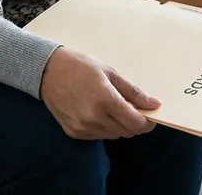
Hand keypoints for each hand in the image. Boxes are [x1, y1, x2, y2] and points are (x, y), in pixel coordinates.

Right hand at [40, 47, 159, 139]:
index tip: (149, 115)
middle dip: (133, 122)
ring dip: (119, 125)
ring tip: (111, 106)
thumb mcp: (109, 72)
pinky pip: (98, 136)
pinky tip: (97, 111)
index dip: (147, 122)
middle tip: (130, 107)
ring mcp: (83, 127)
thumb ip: (132, 91)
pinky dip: (104, 127)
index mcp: (105, 100)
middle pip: (126, 131)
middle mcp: (94, 117)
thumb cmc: (80, 66)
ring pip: (113, 135)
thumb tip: (154, 104)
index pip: (135, 123)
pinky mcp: (74, 133)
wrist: (47, 71)